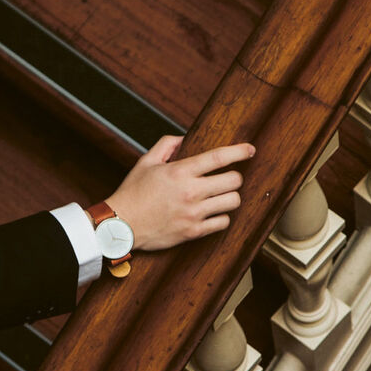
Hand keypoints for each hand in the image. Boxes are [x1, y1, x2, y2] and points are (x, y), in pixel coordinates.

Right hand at [105, 135, 254, 250]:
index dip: (239, 151)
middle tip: (228, 178)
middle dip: (235, 177)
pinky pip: (223, 223)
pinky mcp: (193, 232)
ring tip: (221, 196)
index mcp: (180, 172)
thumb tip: (183, 139)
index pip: (219, 157)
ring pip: (233, 202)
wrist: (121, 225)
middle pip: (234, 181)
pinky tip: (213, 213)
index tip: (250, 150)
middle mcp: (190, 191)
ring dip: (231, 197)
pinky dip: (222, 217)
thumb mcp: (146, 162)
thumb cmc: (132, 193)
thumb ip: (166, 146)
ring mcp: (194, 213)